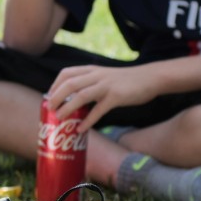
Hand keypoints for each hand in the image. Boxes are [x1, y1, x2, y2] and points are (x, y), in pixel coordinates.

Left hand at [44, 63, 158, 132]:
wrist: (150, 78)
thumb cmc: (126, 81)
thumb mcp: (105, 76)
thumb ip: (91, 83)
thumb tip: (75, 101)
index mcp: (92, 70)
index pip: (66, 73)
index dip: (54, 85)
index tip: (49, 98)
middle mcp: (97, 75)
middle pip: (69, 84)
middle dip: (56, 97)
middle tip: (50, 110)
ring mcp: (106, 86)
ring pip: (81, 96)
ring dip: (68, 108)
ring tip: (59, 119)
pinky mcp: (116, 97)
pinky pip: (98, 110)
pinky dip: (88, 121)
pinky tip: (81, 130)